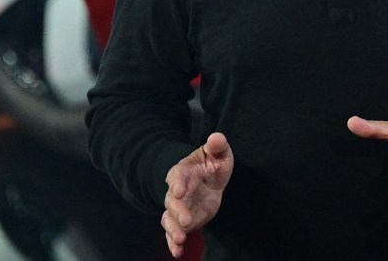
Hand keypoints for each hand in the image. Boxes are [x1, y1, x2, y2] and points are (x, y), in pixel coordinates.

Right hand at [161, 132, 233, 257]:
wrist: (210, 180)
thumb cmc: (212, 163)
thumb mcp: (218, 153)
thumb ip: (217, 146)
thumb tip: (216, 137)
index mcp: (183, 171)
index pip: (176, 176)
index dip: (176, 183)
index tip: (179, 191)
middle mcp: (177, 191)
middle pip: (172, 202)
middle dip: (177, 211)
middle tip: (187, 221)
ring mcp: (178, 208)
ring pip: (169, 219)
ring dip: (172, 230)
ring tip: (179, 241)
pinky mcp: (183, 222)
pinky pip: (174, 233)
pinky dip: (173, 244)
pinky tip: (177, 253)